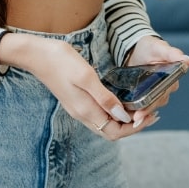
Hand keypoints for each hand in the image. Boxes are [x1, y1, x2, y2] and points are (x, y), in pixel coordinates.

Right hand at [3, 36, 141, 140]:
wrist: (37, 55)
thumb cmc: (61, 61)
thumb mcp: (86, 77)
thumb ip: (105, 98)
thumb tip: (123, 115)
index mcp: (85, 110)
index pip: (114, 132)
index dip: (134, 128)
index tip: (149, 116)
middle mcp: (82, 114)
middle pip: (111, 132)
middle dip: (132, 126)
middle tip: (150, 113)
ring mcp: (78, 109)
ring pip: (105, 124)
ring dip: (124, 120)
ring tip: (141, 108)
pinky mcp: (76, 101)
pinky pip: (99, 114)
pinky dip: (113, 112)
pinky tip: (122, 100)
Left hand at [122, 35, 188, 124]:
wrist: (136, 48)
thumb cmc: (150, 46)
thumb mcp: (159, 48)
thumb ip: (173, 54)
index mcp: (172, 78)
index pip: (163, 94)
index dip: (153, 104)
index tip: (143, 112)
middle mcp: (166, 87)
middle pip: (156, 103)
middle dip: (146, 112)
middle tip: (136, 119)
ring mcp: (156, 92)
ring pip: (151, 106)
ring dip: (142, 114)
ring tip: (132, 121)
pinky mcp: (146, 94)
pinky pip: (143, 105)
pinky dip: (137, 111)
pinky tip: (129, 116)